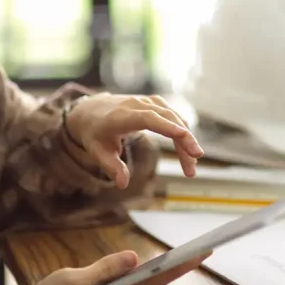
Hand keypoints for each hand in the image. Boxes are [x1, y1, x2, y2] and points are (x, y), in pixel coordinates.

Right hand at [0, 250, 208, 284]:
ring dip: (162, 270)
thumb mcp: (74, 281)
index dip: (176, 268)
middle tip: (203, 250)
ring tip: (187, 254)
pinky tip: (158, 263)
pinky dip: (144, 274)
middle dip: (176, 267)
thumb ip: (105, 270)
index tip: (198, 256)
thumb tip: (134, 258)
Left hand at [65, 93, 202, 186]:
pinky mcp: (154, 103)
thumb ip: (111, 166)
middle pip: (166, 118)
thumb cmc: (94, 133)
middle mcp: (136, 105)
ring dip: (186, 139)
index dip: (166, 125)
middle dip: (184, 138)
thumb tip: (123, 183)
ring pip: (173, 117)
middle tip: (194, 161)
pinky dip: (182, 131)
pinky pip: (172, 115)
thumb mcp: (97, 152)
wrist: (90, 111)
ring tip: (191, 166)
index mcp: (121, 116)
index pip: (147, 118)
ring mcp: (146, 101)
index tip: (183, 134)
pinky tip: (187, 150)